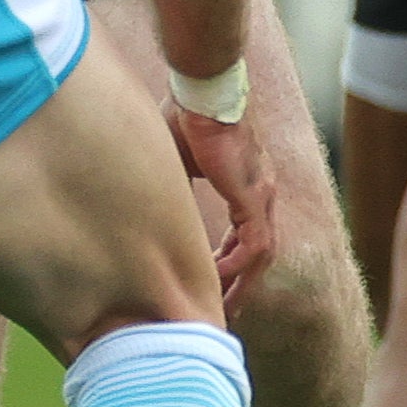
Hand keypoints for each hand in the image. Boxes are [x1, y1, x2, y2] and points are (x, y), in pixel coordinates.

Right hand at [168, 102, 274, 303]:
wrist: (202, 92)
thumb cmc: (186, 118)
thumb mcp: (176, 166)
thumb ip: (171, 192)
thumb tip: (145, 213)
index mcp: (246, 188)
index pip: (244, 238)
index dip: (230, 266)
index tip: (211, 288)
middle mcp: (260, 195)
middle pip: (257, 255)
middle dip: (240, 286)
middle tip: (220, 315)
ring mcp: (261, 194)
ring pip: (260, 255)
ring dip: (241, 283)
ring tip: (218, 308)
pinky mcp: (254, 193)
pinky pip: (254, 242)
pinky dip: (238, 265)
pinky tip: (216, 279)